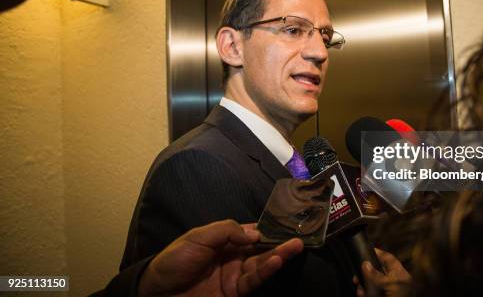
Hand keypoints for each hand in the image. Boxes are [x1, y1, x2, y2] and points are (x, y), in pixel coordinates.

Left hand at [138, 219, 303, 296]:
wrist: (156, 294)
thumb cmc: (174, 261)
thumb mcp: (198, 236)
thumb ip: (227, 230)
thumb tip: (255, 232)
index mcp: (223, 240)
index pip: (250, 232)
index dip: (267, 227)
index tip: (286, 220)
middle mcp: (232, 256)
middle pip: (260, 248)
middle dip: (279, 241)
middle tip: (299, 235)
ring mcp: (234, 275)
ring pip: (261, 263)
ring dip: (279, 255)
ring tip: (295, 246)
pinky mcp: (234, 292)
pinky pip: (253, 280)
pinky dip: (266, 270)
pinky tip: (276, 260)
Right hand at [353, 248, 410, 296]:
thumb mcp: (388, 284)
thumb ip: (376, 274)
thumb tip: (365, 264)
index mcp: (400, 276)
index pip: (389, 259)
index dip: (378, 253)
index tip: (366, 250)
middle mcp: (394, 283)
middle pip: (377, 272)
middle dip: (365, 274)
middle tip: (356, 277)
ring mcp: (388, 293)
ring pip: (372, 285)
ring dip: (363, 286)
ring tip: (361, 291)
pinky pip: (371, 294)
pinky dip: (365, 294)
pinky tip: (362, 295)